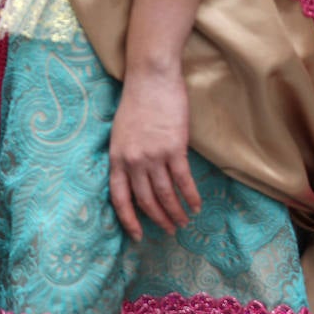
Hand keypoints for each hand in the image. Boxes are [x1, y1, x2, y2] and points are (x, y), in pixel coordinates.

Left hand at [108, 64, 201, 240]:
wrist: (150, 78)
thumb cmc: (136, 102)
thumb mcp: (120, 133)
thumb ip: (126, 156)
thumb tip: (137, 179)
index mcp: (116, 158)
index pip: (119, 198)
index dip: (128, 220)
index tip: (137, 236)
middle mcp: (133, 161)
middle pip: (146, 200)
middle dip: (158, 219)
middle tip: (170, 230)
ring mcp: (153, 156)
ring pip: (166, 195)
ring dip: (176, 212)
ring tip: (184, 222)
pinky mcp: (174, 148)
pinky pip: (183, 181)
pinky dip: (191, 196)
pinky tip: (197, 205)